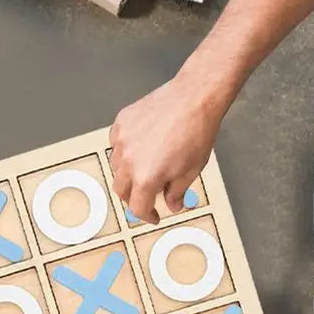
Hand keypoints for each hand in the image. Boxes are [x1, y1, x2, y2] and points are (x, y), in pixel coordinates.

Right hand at [109, 74, 224, 223]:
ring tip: (147, 165)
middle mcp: (128, 161)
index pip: (137, 207)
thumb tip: (172, 205)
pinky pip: (116, 144)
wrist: (194, 98)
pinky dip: (125, 150)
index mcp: (146, 178)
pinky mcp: (121, 123)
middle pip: (121, 190)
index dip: (147, 215)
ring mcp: (121, 141)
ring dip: (128, 172)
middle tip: (148, 194)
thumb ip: (177, 192)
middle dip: (134, 196)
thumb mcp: (192, 170)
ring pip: (116, 167)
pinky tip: (142, 145)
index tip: (154, 215)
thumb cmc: (197, 132)